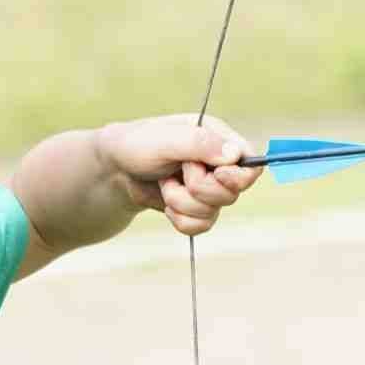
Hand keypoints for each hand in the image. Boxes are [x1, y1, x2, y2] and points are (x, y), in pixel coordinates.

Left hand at [97, 114, 257, 235]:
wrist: (113, 171)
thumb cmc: (135, 146)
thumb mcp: (163, 140)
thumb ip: (198, 143)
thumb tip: (234, 154)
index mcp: (217, 138)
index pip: (250, 161)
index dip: (239, 175)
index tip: (217, 175)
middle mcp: (217, 163)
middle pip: (234, 192)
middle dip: (201, 190)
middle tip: (179, 175)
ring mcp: (208, 188)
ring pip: (214, 211)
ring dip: (183, 203)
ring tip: (165, 186)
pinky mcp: (196, 208)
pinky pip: (201, 226)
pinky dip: (180, 219)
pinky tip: (166, 204)